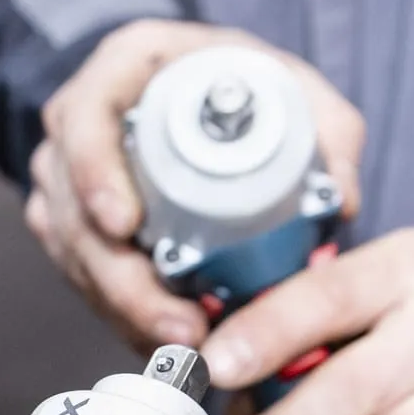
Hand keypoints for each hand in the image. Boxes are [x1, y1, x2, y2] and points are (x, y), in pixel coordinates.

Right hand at [26, 19, 365, 349]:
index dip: (95, 176)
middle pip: (76, 212)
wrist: (204, 98)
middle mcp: (81, 125)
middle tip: (179, 326)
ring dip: (128, 312)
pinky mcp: (72, 227)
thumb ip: (330, 133)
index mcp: (124, 69)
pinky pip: (87, 279)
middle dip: (124, 284)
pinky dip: (126, 315)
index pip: (84, 120)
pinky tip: (167, 340)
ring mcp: (69, 180)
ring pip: (77, 258)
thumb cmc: (242, 82)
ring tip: (185, 345)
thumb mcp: (295, 86)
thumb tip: (344, 202)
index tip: (124, 226)